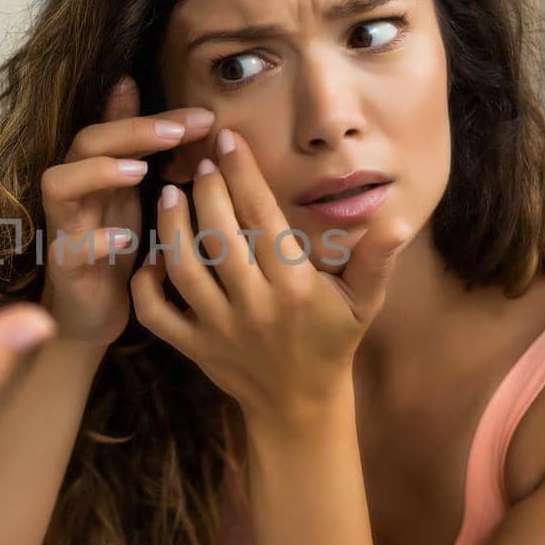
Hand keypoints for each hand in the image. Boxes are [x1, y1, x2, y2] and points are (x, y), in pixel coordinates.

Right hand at [39, 75, 213, 345]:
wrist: (90, 315)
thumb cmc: (114, 251)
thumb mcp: (130, 194)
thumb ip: (136, 146)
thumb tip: (137, 86)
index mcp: (94, 172)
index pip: (115, 127)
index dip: (155, 117)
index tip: (205, 117)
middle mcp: (74, 191)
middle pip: (85, 143)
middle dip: (131, 132)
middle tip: (177, 131)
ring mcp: (64, 227)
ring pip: (60, 184)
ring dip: (98, 172)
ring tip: (140, 171)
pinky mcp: (64, 266)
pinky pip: (71, 247)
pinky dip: (97, 240)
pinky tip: (129, 240)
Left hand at [129, 128, 409, 442]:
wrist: (301, 404)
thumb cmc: (332, 340)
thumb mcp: (363, 301)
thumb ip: (377, 259)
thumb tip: (398, 220)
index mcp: (295, 286)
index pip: (262, 217)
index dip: (242, 173)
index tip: (227, 140)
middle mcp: (255, 305)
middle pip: (219, 235)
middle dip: (206, 191)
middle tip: (201, 164)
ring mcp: (220, 329)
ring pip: (184, 269)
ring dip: (171, 228)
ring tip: (170, 195)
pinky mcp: (194, 347)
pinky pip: (157, 314)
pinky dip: (146, 284)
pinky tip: (152, 255)